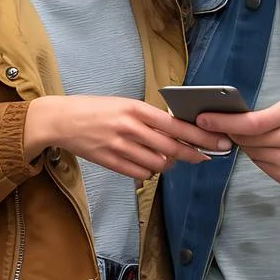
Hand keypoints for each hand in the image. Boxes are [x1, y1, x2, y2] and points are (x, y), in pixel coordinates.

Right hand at [24, 96, 231, 179]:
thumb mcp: (124, 104)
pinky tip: (147, 165)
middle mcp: (130, 127)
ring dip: (169, 165)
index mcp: (136, 109)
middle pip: (172, 148)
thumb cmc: (95, 109)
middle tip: (205, 157)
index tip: (218, 141)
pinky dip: (149, 173)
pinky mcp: (110, 162)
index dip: (201, 136)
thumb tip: (177, 131)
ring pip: (158, 165)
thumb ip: (149, 118)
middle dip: (194, 154)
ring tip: (169, 160)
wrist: (61, 120)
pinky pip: (140, 174)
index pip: (176, 125)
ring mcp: (120, 147)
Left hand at [195, 98, 279, 188]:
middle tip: (216, 126)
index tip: (203, 118)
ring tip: (246, 137)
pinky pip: (259, 165)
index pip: (251, 122)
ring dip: (243, 145)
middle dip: (229, 132)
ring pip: (251, 152)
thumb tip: (228, 122)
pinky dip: (255, 156)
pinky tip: (263, 150)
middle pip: (247, 139)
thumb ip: (264, 115)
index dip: (224, 122)